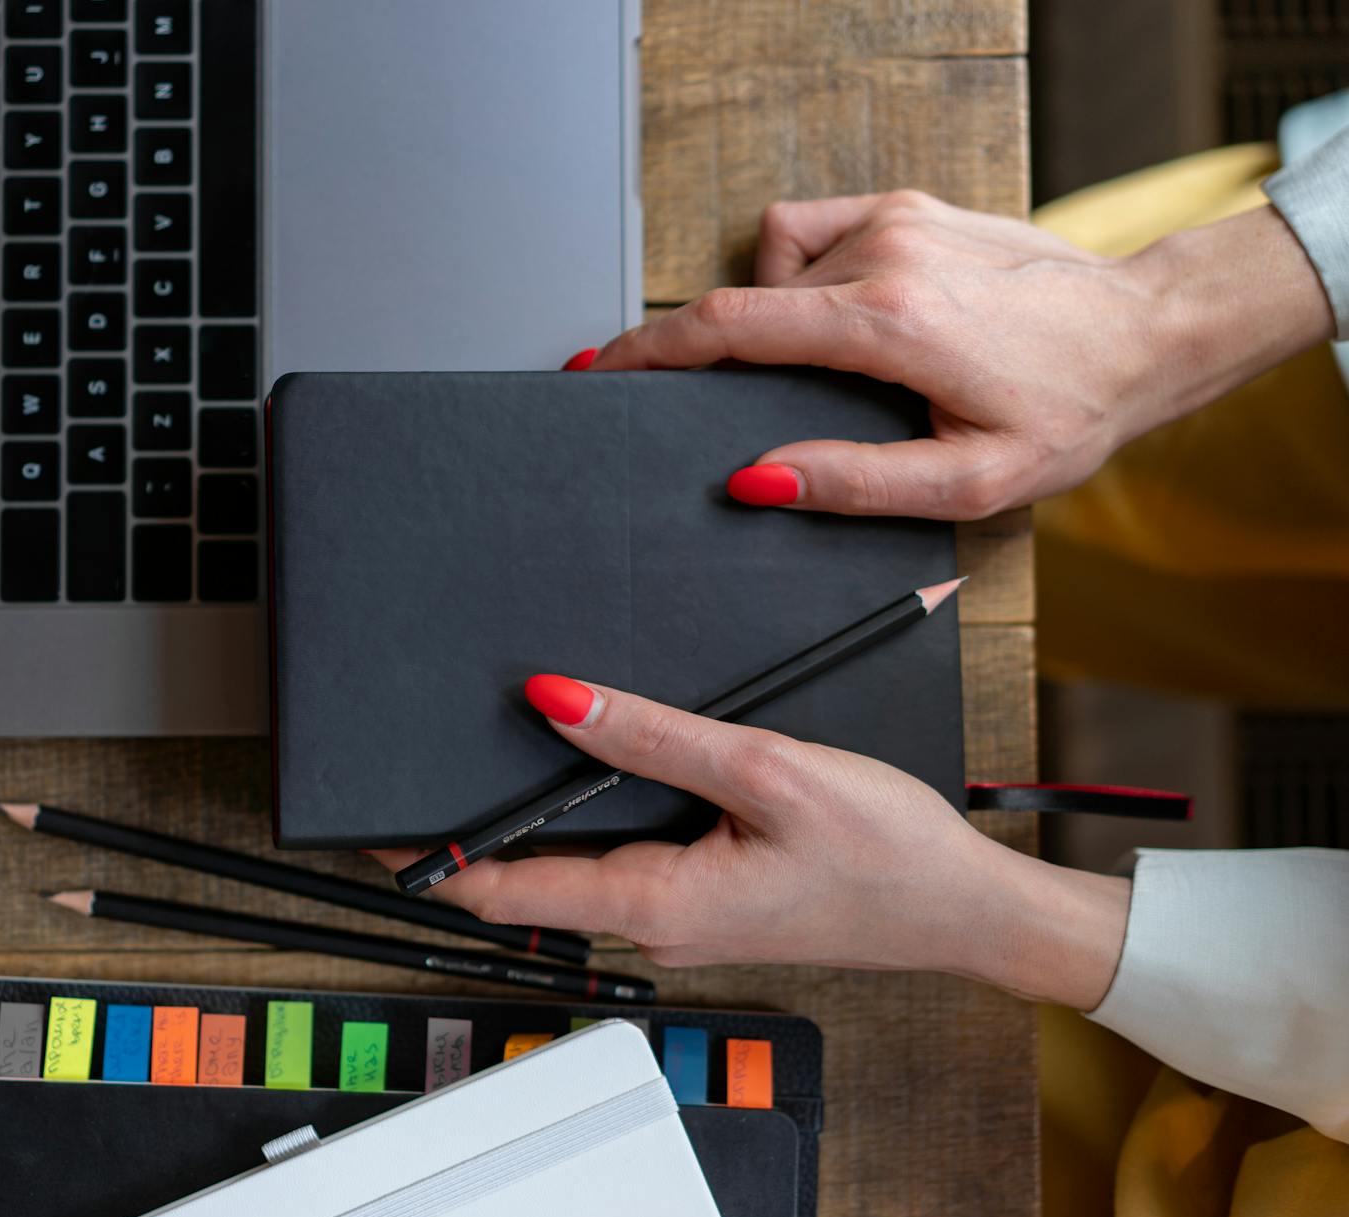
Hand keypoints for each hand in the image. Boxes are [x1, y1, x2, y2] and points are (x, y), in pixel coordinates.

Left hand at [372, 675, 1132, 1009]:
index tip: (369, 831)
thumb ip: (653, 735)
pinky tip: (591, 763)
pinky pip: (623, 856)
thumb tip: (555, 700)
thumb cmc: (885, 853)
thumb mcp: (766, 771)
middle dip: (471, 830)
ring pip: (577, 864)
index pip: (503, 892)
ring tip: (494, 746)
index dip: (429, 860)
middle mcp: (656, 919)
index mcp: (655, 901)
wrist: (964, 906)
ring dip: (532, 818)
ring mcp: (681, 913)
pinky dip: (590, 815)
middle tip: (420, 762)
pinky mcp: (707, 895)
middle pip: (531, 880)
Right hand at [575, 192, 1334, 519]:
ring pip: (773, 264)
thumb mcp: (970, 480)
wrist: (1145, 332)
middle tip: (717, 404)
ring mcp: (893, 219)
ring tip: (826, 370)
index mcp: (888, 324)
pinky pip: (808, 231)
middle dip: (709, 351)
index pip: (730, 326)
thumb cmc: (1069, 410)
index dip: (649, 351)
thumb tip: (754, 479)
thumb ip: (853, 485)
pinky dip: (799, 273)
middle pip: (744, 299)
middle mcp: (882, 253)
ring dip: (771, 316)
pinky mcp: (905, 205)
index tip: (597, 369)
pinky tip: (840, 317)